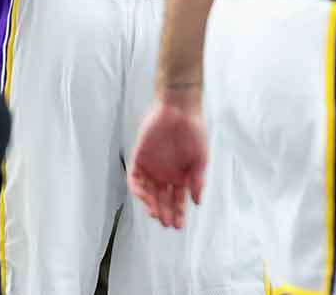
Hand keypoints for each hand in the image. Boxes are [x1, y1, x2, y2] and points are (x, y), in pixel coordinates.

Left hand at [127, 94, 208, 229]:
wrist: (179, 110)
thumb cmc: (193, 131)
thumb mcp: (200, 158)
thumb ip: (197, 180)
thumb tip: (197, 202)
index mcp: (180, 176)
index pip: (177, 200)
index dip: (178, 213)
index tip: (178, 225)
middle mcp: (165, 174)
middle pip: (162, 199)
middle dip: (164, 213)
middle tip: (167, 223)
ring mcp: (152, 167)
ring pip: (148, 193)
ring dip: (151, 205)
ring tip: (156, 214)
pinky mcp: (139, 158)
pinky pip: (135, 178)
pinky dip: (138, 189)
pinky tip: (144, 197)